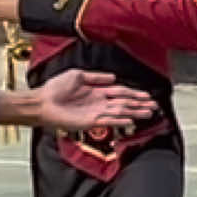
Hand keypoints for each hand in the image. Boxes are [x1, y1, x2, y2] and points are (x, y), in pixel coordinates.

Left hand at [34, 69, 157, 133]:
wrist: (42, 102)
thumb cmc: (55, 88)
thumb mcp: (78, 75)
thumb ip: (96, 77)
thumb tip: (114, 77)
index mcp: (97, 91)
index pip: (120, 92)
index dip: (134, 94)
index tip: (147, 95)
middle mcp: (99, 102)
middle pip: (124, 103)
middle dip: (139, 104)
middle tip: (154, 106)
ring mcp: (95, 112)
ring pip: (120, 112)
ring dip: (135, 112)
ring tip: (149, 113)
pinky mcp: (90, 122)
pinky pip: (109, 121)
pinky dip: (120, 120)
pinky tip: (131, 120)